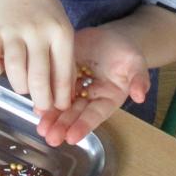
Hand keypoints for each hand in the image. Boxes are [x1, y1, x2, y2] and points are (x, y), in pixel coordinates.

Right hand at [0, 0, 74, 111]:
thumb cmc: (47, 17)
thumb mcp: (63, 34)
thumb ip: (64, 65)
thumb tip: (62, 102)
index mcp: (61, 32)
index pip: (62, 73)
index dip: (61, 97)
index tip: (60, 107)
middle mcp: (37, 30)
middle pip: (38, 76)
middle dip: (41, 99)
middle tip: (41, 106)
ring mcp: (14, 30)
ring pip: (13, 69)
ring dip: (19, 86)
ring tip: (23, 87)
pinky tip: (1, 70)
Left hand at [36, 26, 149, 145]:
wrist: (110, 37)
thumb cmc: (126, 52)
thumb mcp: (136, 63)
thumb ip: (139, 79)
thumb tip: (140, 95)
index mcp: (108, 98)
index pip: (95, 114)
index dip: (84, 126)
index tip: (71, 138)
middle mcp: (90, 97)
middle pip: (75, 113)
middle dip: (63, 126)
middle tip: (50, 137)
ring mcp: (75, 87)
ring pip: (62, 104)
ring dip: (51, 117)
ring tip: (41, 128)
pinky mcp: (62, 74)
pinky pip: (53, 87)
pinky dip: (44, 96)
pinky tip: (35, 106)